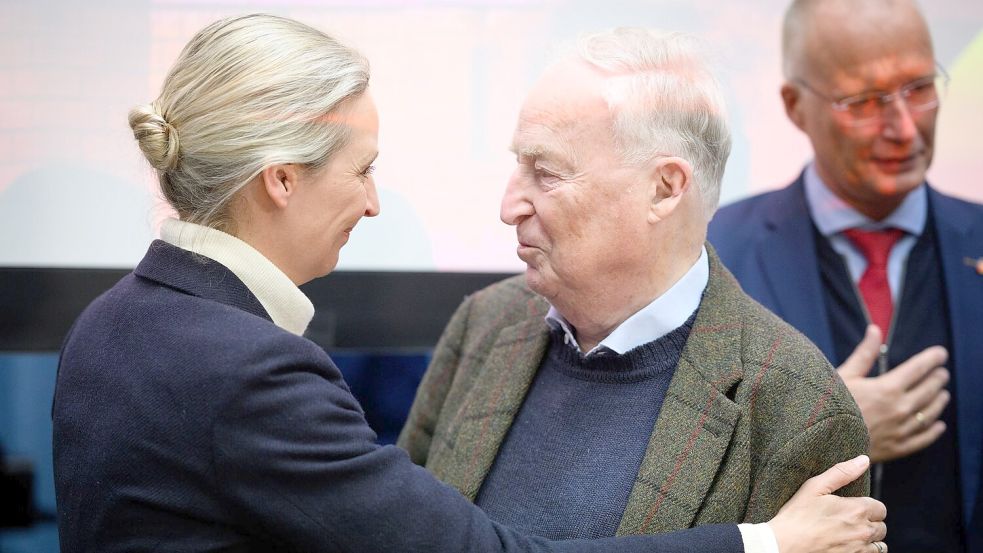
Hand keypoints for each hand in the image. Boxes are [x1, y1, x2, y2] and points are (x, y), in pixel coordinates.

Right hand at [769, 455, 886, 552]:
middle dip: (870, 522)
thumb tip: (863, 460)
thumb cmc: (796, 515)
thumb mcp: (814, 487)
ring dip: (870, 539)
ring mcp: (859, 549)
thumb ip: (842, 473)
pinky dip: (865, 551)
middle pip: (881, 527)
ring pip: (879, 544)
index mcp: (856, 510)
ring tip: (852, 535)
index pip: (880, 508)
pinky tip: (851, 546)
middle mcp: (863, 531)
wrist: (784, 545)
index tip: (854, 508)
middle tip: (850, 521)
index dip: (868, 506)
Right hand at [836, 325, 948, 462]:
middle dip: (937, 379)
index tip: (941, 353)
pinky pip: (922, 439)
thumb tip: (875, 329)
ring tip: (943, 394)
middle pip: (928, 390)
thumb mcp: (844, 375)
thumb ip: (864, 353)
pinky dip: (933, 431)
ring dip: (938, 402)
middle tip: (942, 373)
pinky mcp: (896, 448)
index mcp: (887, 388)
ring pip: (929, 414)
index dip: (931, 359)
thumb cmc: (827, 405)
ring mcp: (900, 430)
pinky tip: (938, 425)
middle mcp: (899, 408)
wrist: (820, 441)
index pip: (918, 369)